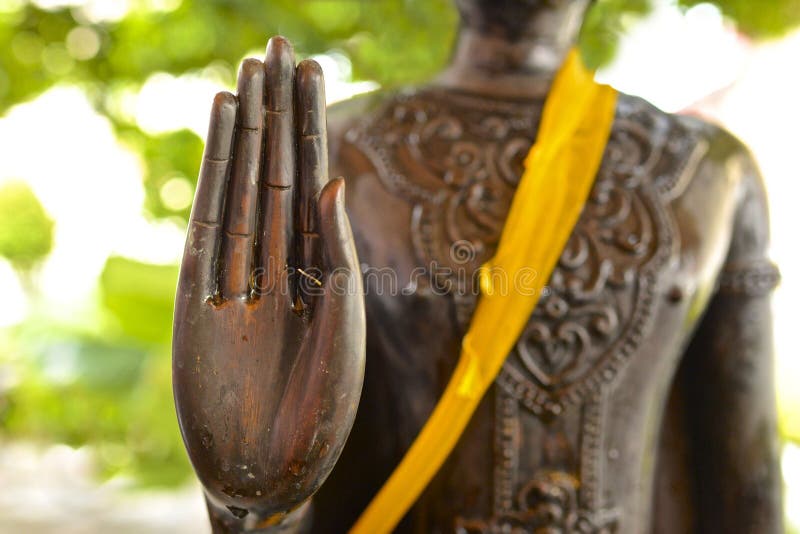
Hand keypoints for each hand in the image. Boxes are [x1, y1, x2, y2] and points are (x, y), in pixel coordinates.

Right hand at [172, 36, 364, 524]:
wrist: (273, 469)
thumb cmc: (321, 408)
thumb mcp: (341, 327)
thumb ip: (337, 253)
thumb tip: (335, 179)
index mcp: (324, 267)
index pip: (317, 178)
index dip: (312, 124)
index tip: (310, 69)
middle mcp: (282, 260)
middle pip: (279, 169)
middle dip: (279, 110)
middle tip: (277, 45)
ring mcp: (240, 272)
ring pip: (245, 185)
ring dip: (246, 130)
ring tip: (247, 73)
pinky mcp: (200, 295)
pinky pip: (209, 223)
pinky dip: (214, 175)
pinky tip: (220, 131)